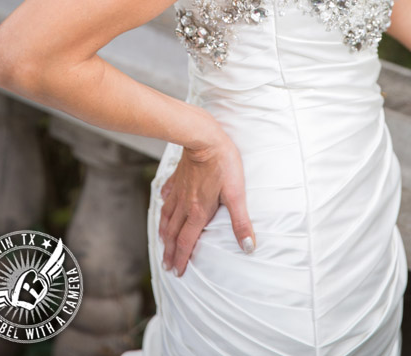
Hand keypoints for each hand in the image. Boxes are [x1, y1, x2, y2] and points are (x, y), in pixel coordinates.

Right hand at [158, 132, 255, 276]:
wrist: (204, 138)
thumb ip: (240, 221)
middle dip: (170, 251)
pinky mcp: (177, 177)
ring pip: (167, 216)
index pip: (187, 241)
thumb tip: (248, 247)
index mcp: (198, 211)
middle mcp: (185, 204)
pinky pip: (167, 194)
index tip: (177, 272)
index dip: (182, 258)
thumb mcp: (236, 194)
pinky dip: (164, 204)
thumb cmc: (222, 163)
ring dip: (164, 233)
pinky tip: (163, 204)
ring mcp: (179, 190)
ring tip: (162, 243)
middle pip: (174, 233)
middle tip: (166, 266)